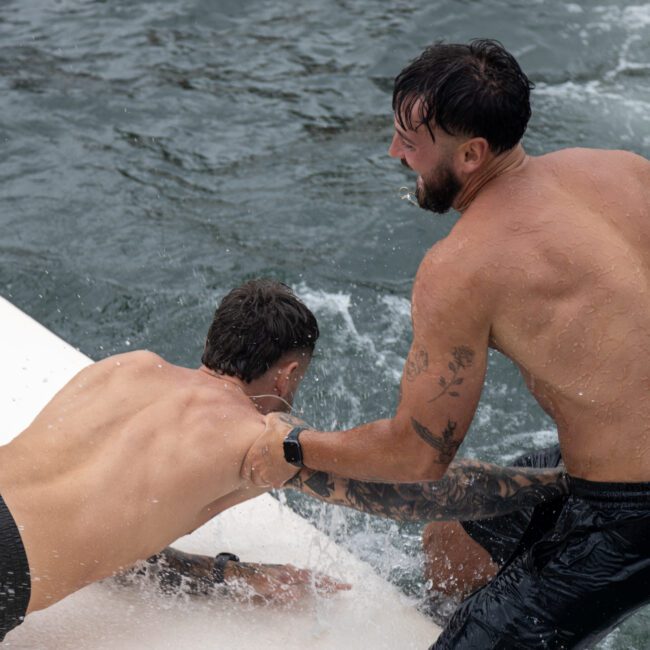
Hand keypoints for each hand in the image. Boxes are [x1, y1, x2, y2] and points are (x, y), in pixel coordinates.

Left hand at [224, 561, 350, 605]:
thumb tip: (297, 595)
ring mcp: (291, 573)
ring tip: (337, 587)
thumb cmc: (255, 578)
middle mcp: (294, 571)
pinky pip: (306, 579)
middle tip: (347, 586)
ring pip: (313, 577)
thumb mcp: (267, 586)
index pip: (315, 578)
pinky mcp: (287, 577)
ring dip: (324, 582)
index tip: (344, 586)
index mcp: (292, 572)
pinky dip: (315, 582)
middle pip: (317, 576)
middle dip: (332, 582)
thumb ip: (282, 591)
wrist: (244, 572)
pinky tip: (318, 586)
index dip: (330, 583)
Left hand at [241, 413, 307, 487]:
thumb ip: (267, 421)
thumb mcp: (273, 420)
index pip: (244, 470)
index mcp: (253, 454)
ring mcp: (267, 476)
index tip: (253, 468)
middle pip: (253, 479)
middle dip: (258, 476)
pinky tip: (284, 475)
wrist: (299, 445)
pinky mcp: (279, 481)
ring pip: (263, 483)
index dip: (248, 469)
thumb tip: (266, 419)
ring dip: (267, 479)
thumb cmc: (285, 431)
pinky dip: (280, 481)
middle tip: (264, 471)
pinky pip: (277, 484)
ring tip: (274, 473)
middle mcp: (257, 468)